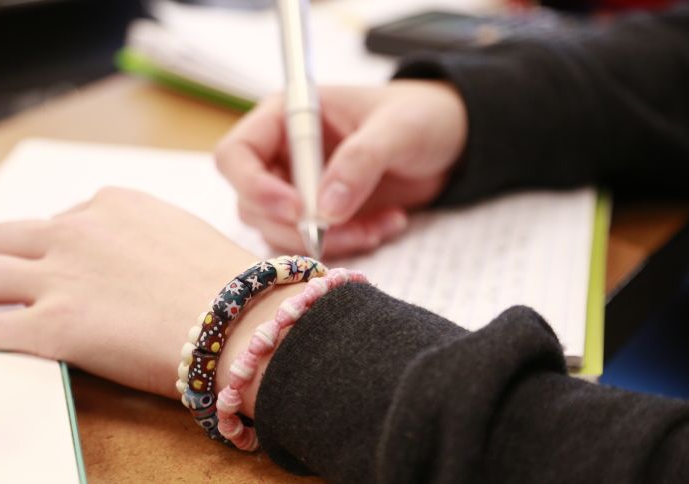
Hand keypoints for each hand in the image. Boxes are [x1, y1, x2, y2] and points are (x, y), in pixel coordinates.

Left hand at [0, 188, 256, 397]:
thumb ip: (146, 241)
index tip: (24, 256)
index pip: (57, 220)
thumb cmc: (232, 285)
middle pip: (1, 237)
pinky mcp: (53, 325)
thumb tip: (136, 266)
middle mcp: (77, 231)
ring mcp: (60, 276)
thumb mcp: (184, 238)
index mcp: (112, 206)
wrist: (245, 318)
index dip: (34, 243)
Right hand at [215, 80, 466, 256]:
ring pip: (281, 233)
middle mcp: (281, 156)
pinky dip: (348, 246)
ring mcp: (298, 190)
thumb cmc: (420, 116)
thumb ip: (360, 162)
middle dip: (298, 226)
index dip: (254, 187)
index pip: (236, 155)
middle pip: (252, 205)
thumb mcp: (397, 129)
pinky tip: (386, 226)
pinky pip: (313, 246)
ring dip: (328, 242)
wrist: (452, 140)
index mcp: (285, 117)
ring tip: (380, 226)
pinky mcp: (320, 217)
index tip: (297, 210)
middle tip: (347, 228)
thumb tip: (324, 210)